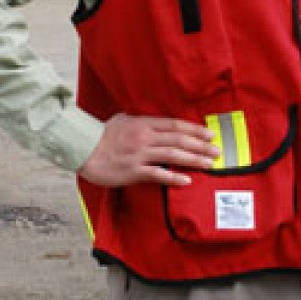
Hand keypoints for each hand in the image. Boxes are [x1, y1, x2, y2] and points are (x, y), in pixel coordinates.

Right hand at [78, 113, 219, 186]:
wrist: (83, 149)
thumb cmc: (102, 134)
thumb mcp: (122, 119)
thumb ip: (140, 119)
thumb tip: (152, 120)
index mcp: (144, 123)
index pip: (175, 125)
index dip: (194, 130)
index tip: (209, 134)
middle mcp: (145, 137)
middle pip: (179, 140)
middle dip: (201, 145)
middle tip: (217, 150)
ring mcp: (140, 155)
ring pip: (173, 156)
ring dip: (194, 160)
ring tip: (209, 164)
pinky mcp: (133, 171)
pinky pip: (157, 174)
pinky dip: (174, 178)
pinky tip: (187, 180)